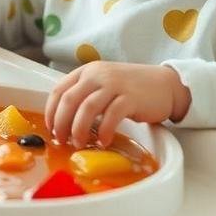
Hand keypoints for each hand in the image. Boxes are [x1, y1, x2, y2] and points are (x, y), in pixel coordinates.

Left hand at [44, 62, 191, 147]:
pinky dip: (103, 132)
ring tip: (80, 144)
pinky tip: (102, 142)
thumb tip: (64, 122)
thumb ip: (85, 95)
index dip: (51, 111)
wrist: (165, 84)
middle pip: (69, 100)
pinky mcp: (130, 98)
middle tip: (62, 140)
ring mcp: (114, 84)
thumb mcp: (103, 84)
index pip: (59, 90)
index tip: (50, 128)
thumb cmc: (131, 88)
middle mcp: (98, 75)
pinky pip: (111, 116)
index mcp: (87, 71)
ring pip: (87, 108)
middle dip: (61, 123)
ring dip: (79, 129)